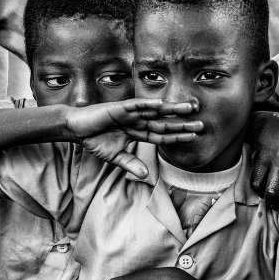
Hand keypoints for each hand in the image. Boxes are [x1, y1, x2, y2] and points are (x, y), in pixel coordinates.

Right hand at [66, 99, 202, 177]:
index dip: (177, 135)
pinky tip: (161, 104)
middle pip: (163, 122)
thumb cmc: (94, 140)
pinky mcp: (119, 108)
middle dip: (182, 122)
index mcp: (137, 132)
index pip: (161, 135)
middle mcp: (137, 121)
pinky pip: (136, 105)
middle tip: (201, 122)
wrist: (77, 129)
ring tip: (189, 108)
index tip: (194, 136)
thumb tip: (146, 175)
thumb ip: (130, 163)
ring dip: (172, 109)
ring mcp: (130, 113)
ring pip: (155, 111)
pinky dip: (147, 104)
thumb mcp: (114, 157)